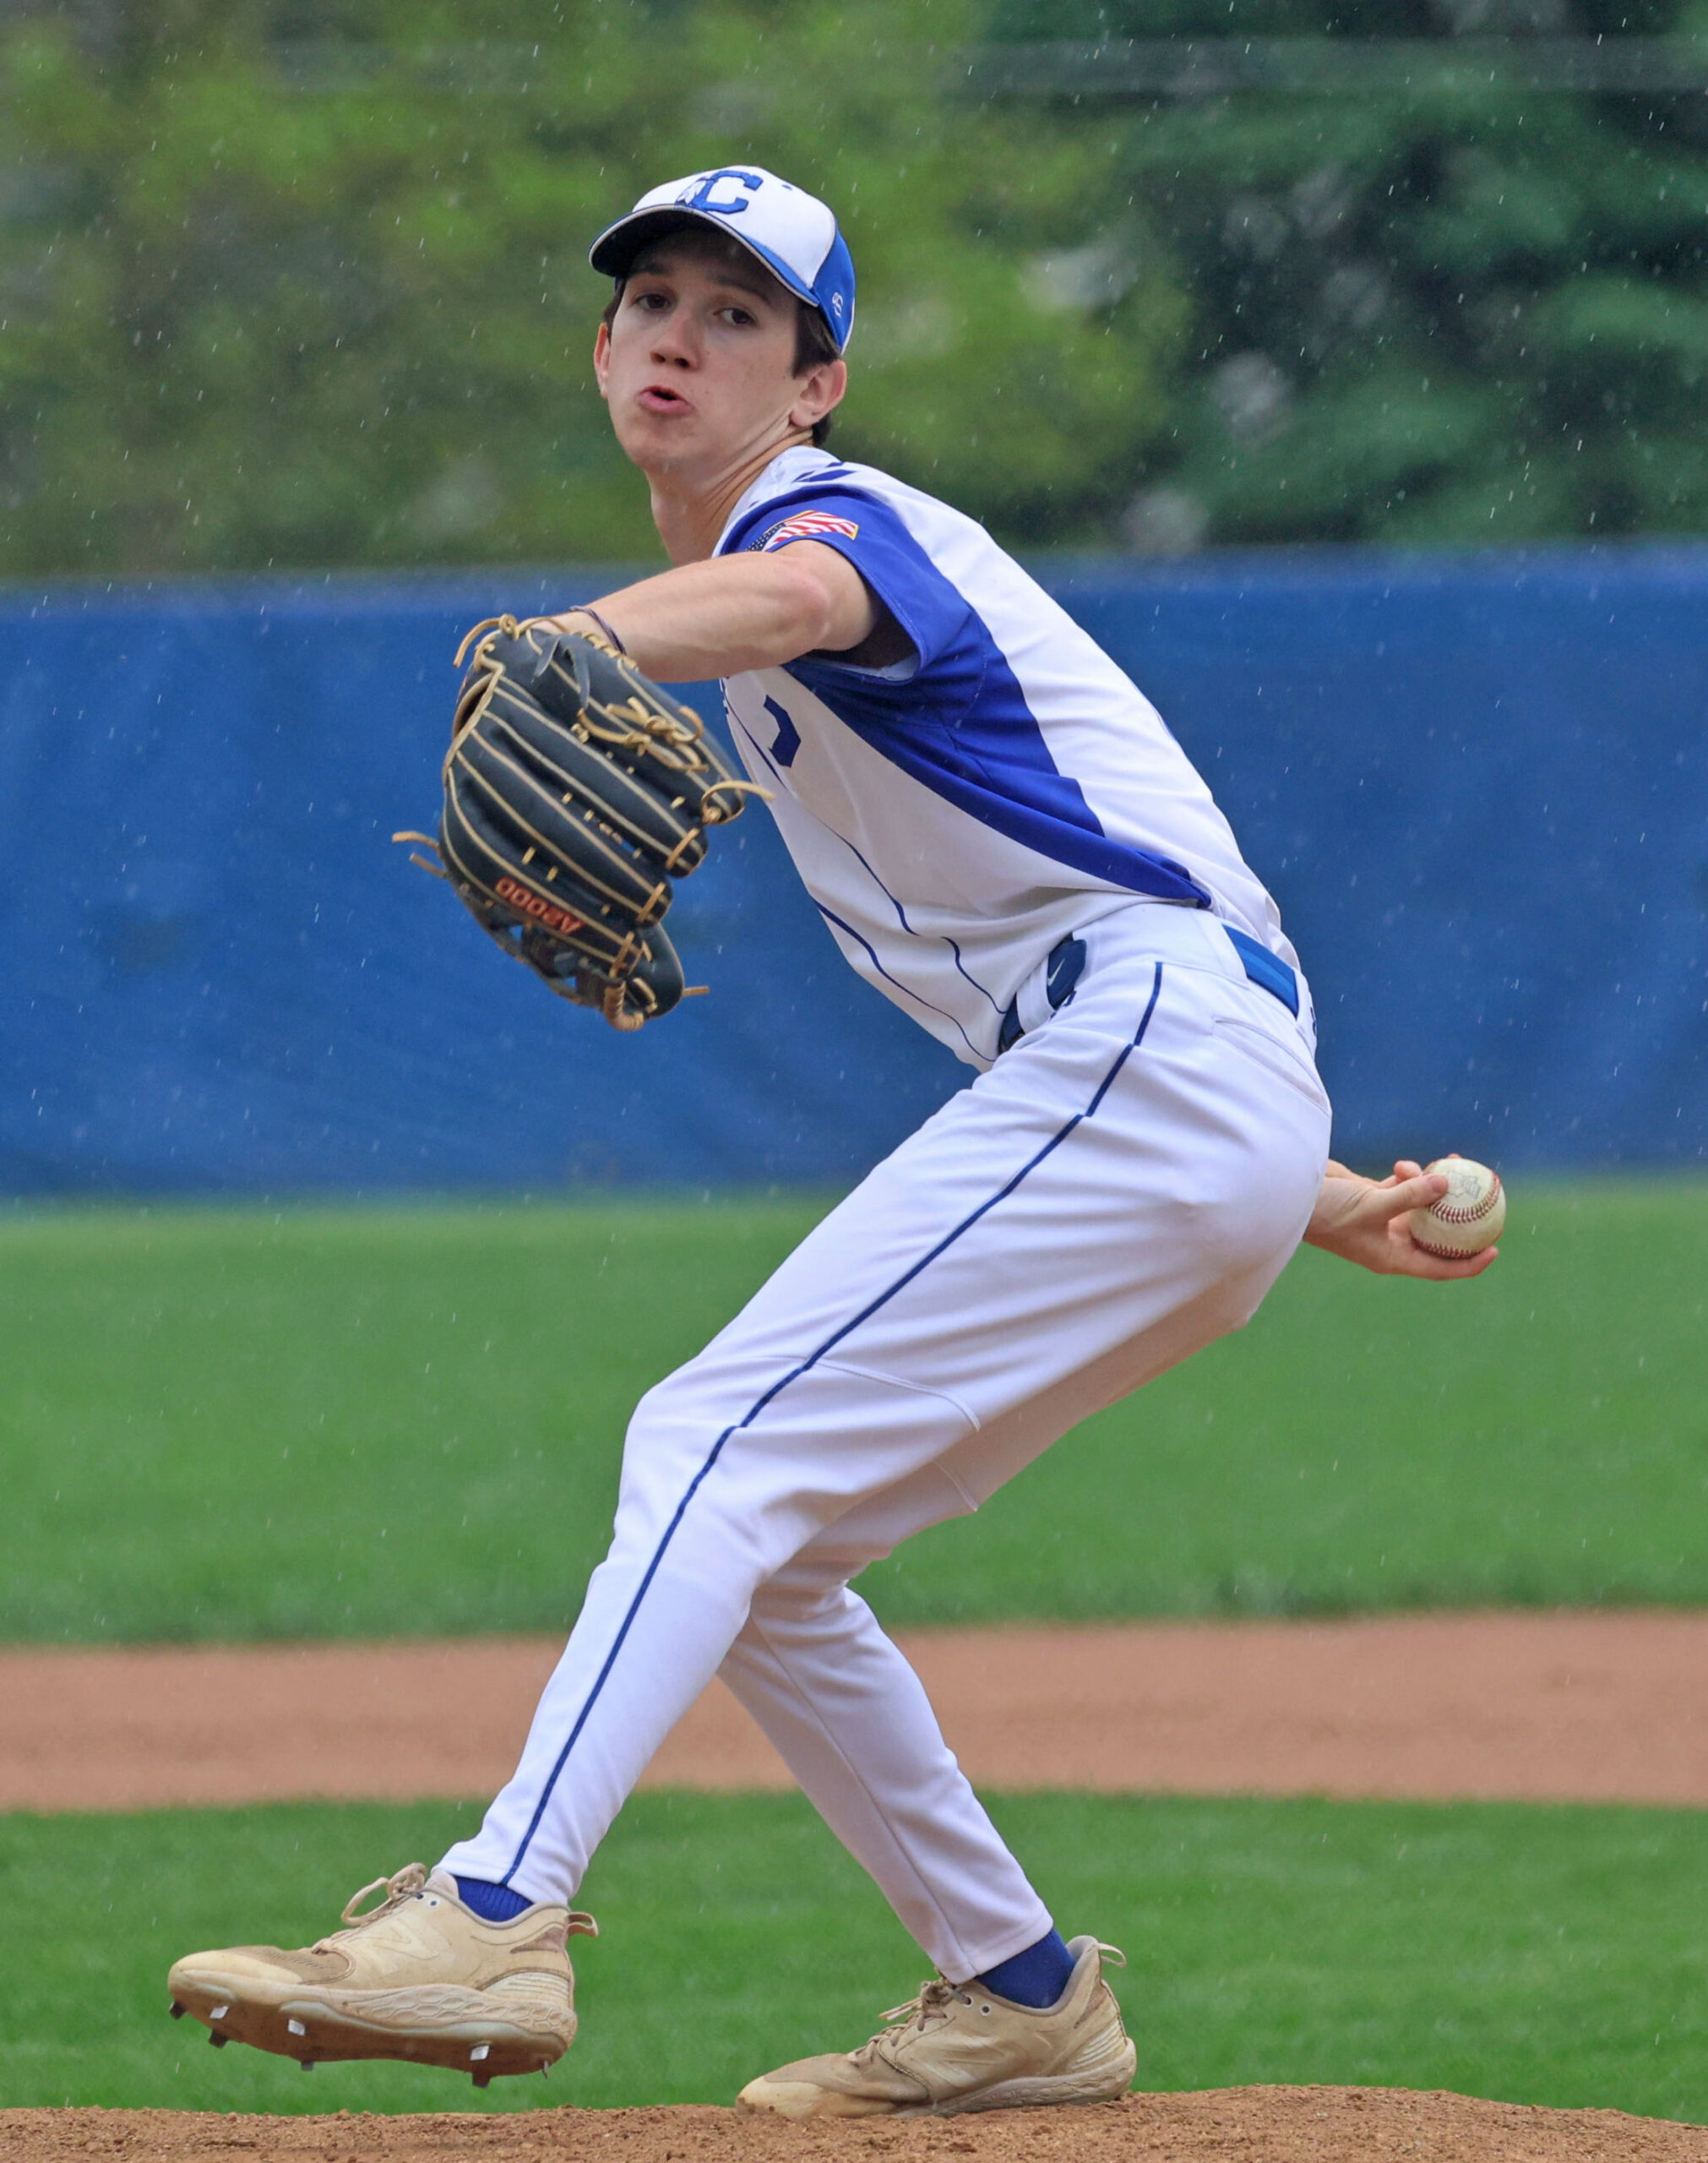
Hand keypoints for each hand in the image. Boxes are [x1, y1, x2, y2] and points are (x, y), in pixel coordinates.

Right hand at [1303, 1158, 1498, 1279]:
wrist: (1293, 1194)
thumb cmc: (1326, 1212)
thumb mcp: (1370, 1206)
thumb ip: (1409, 1195)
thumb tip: (1446, 1182)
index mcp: (1392, 1257)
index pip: (1439, 1267)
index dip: (1469, 1263)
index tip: (1494, 1249)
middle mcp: (1391, 1241)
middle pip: (1437, 1235)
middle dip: (1460, 1218)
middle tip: (1486, 1201)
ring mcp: (1382, 1220)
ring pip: (1422, 1206)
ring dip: (1433, 1188)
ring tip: (1446, 1165)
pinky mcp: (1373, 1198)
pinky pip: (1403, 1188)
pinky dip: (1409, 1176)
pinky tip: (1404, 1165)